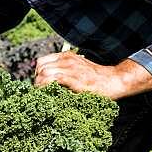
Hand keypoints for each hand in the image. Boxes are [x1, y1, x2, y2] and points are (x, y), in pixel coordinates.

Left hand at [34, 53, 151, 99]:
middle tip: (40, 92)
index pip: (42, 61)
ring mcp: (71, 68)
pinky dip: (47, 87)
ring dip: (40, 85)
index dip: (37, 74)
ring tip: (43, 95)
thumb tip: (49, 82)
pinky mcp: (75, 79)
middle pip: (41, 67)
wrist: (114, 81)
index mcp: (67, 56)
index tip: (39, 85)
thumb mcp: (79, 68)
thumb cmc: (97, 79)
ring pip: (44, 73)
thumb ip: (65, 71)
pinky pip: (54, 80)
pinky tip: (49, 95)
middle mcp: (67, 60)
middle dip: (36, 80)